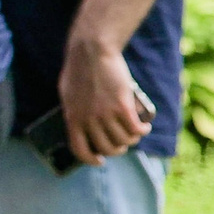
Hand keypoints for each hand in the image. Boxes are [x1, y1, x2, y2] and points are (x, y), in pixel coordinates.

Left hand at [60, 41, 150, 164]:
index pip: (80, 150)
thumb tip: (81, 126)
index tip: (100, 161)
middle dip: (118, 149)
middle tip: (123, 143)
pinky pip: (136, 129)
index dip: (91, 159)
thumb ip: (75, 111)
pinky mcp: (122, 107)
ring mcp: (105, 115)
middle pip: (108, 148)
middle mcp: (88, 121)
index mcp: (72, 119)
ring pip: (124, 140)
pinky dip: (143, 130)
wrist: (91, 52)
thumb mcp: (68, 95)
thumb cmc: (79, 69)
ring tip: (136, 132)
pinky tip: (145, 126)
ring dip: (133, 139)